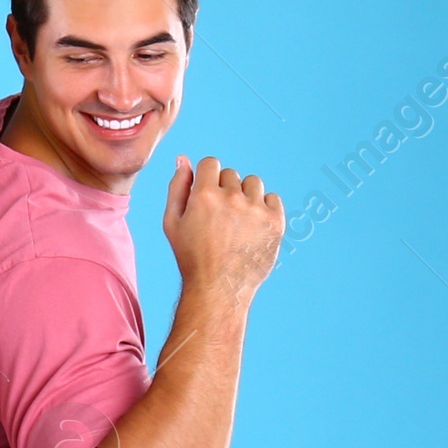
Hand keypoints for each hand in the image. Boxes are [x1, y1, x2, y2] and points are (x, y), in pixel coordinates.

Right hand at [163, 156, 283, 299]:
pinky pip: (272, 198)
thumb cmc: (192, 257)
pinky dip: (264, 209)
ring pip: (253, 183)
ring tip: (237, 223)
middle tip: (219, 220)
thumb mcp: (173, 223)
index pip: (211, 163)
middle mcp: (232, 198)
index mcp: (205, 195)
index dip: (207, 179)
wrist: (219, 289)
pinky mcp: (275, 221)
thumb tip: (183, 159)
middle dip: (224, 191)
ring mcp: (256, 209)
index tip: (207, 198)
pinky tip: (252, 228)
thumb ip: (177, 187)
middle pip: (231, 174)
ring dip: (245, 196)